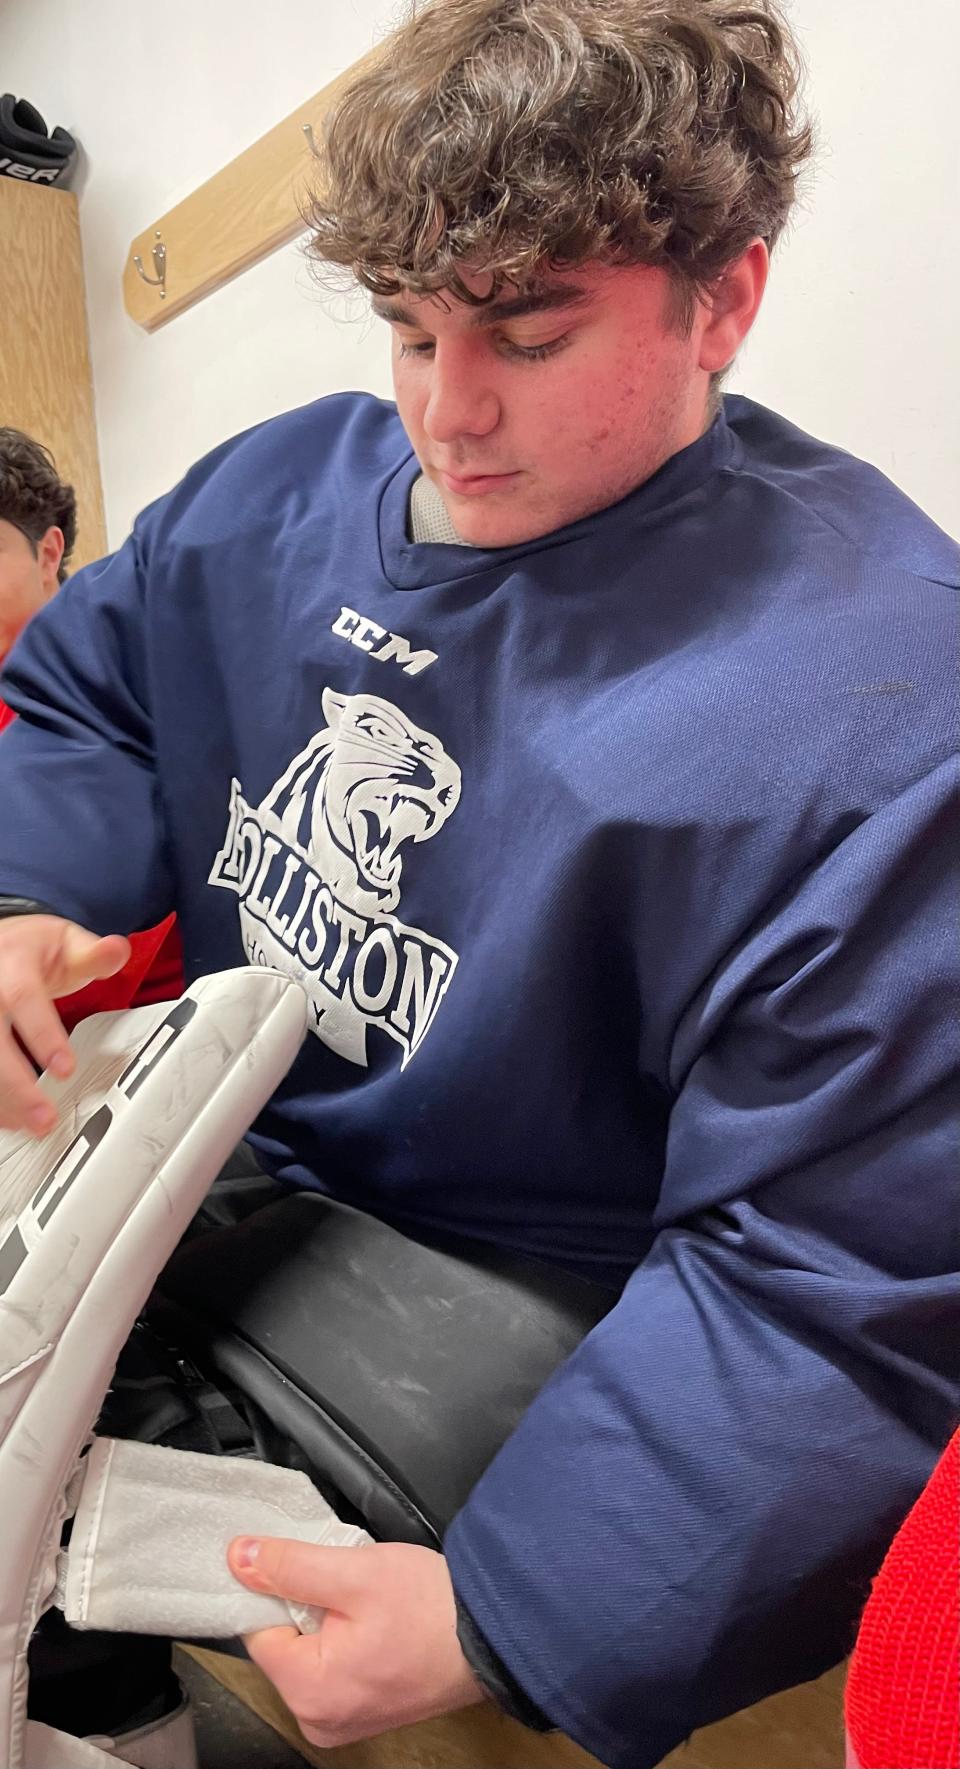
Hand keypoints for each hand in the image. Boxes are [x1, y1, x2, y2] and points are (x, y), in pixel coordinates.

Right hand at [0, 914, 129, 1132]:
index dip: (42, 1035)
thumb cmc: (32, 950)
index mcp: (12, 963)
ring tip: (31, 1124)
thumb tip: (117, 951)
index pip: (23, 999)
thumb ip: (93, 954)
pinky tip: (11, 1117)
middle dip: (15, 1082)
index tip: (64, 1068)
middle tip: (44, 1116)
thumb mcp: (66, 942)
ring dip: (4, 1098)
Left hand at [227, 1536, 485, 1748]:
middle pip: (281, 1644)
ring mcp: (341, 1723)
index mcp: (308, 1692)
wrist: (494, 1635)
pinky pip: (330, 1669)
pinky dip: (343, 1640)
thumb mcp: (355, 1572)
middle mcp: (318, 1720)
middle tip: (348, 1583)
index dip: (277, 1589)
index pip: (257, 1630)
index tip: (307, 1566)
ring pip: (306, 1654)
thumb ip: (290, 1565)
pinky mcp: (362, 1714)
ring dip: (326, 1620)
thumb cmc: (432, 1608)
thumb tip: (237, 1557)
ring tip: (367, 1603)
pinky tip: (375, 1622)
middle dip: (306, 1605)